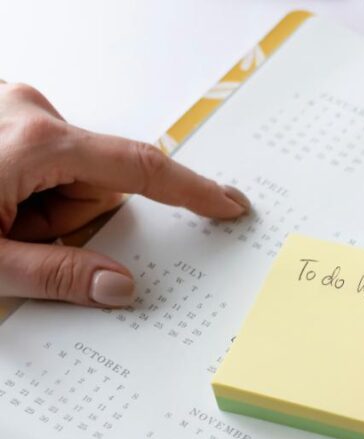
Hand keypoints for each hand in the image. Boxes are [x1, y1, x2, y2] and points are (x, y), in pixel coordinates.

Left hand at [0, 82, 248, 306]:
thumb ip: (56, 276)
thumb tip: (119, 287)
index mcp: (38, 143)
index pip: (140, 169)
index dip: (191, 191)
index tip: (227, 204)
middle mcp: (32, 114)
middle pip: (96, 182)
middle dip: (67, 218)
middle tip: (16, 238)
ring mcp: (15, 111)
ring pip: (68, 174)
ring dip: (42, 207)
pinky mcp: (5, 118)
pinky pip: (44, 160)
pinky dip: (26, 188)